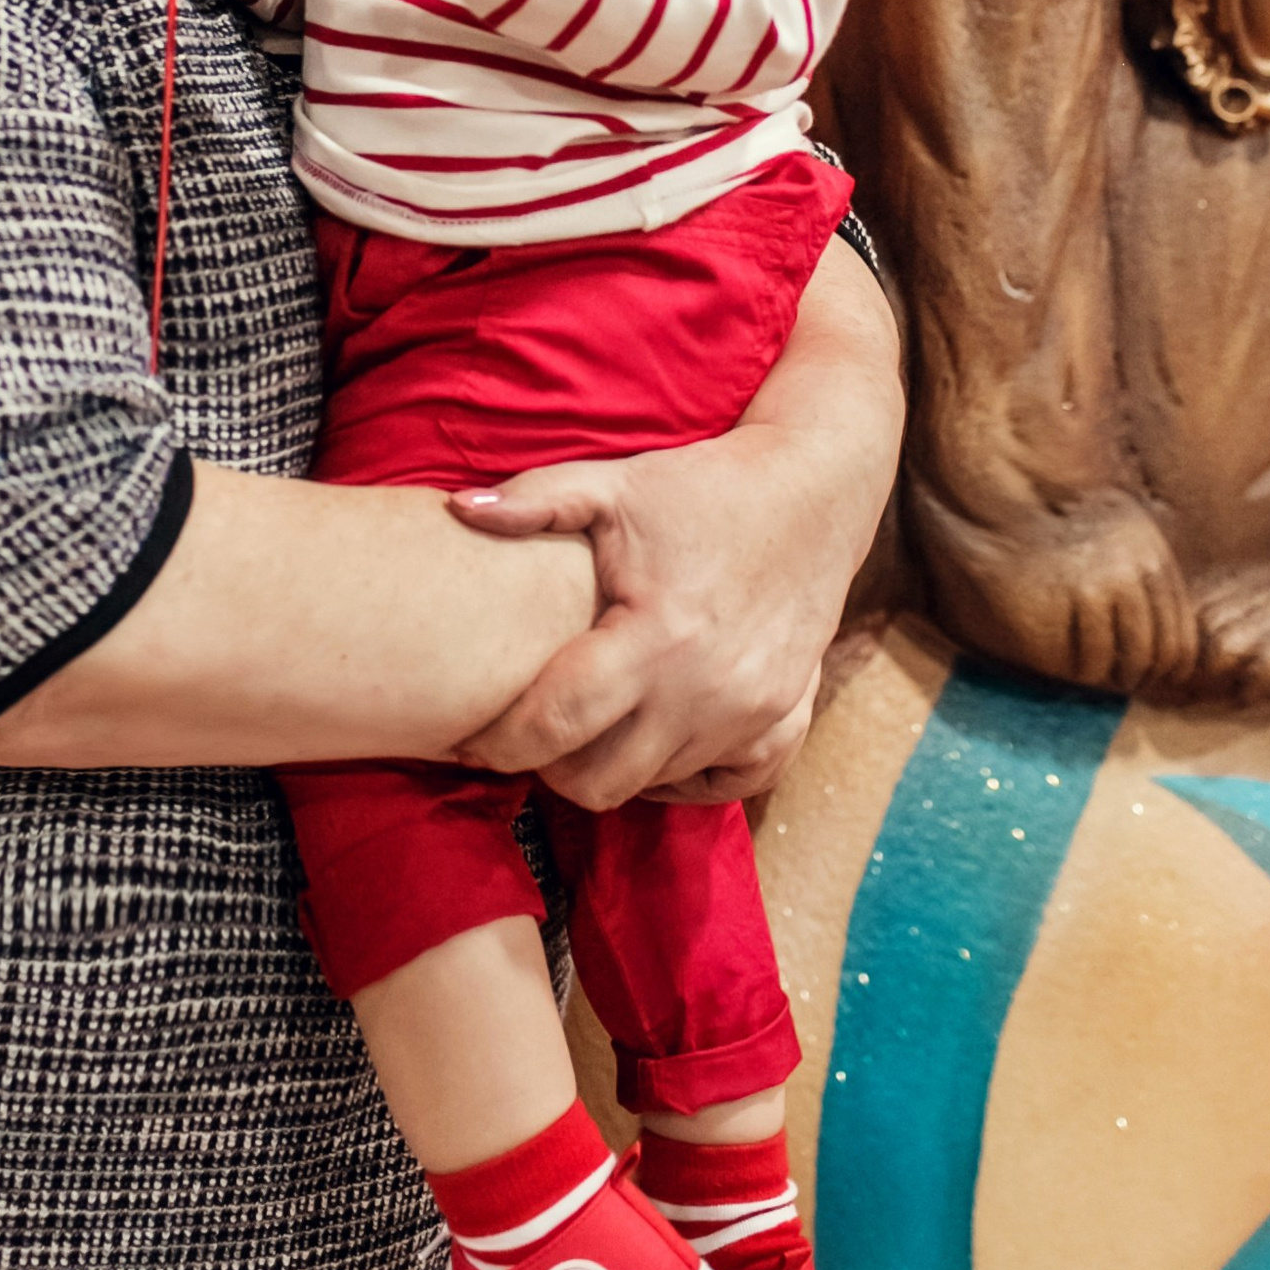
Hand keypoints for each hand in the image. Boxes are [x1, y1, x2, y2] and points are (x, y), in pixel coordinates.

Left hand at [448, 233, 901, 807]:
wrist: (813, 494)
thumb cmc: (704, 488)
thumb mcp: (616, 483)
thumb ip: (535, 499)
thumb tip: (456, 510)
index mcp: (655, 634)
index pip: (557, 724)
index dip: (500, 742)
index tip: (469, 738)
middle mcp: (706, 689)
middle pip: (600, 781)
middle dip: (550, 767)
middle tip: (532, 733)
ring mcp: (751, 714)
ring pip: (655, 785)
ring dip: (613, 767)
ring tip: (586, 729)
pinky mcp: (785, 722)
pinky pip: (725, 787)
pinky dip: (684, 778)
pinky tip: (655, 742)